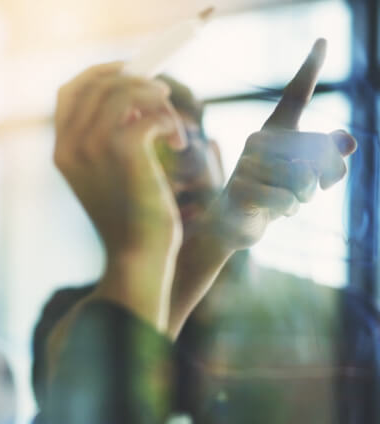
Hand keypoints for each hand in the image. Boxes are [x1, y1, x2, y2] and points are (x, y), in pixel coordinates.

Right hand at [53, 62, 187, 258]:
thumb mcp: (107, 174)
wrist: (136, 256)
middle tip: (161, 94)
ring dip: (156, 99)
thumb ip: (106, 137)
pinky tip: (177, 142)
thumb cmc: (129, 217)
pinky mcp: (124, 153)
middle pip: (97, 83)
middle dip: (134, 79)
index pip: (68, 91)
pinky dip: (169, 120)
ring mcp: (93, 149)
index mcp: (62, 151)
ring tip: (171, 123)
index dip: (99, 73)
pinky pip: (149, 112)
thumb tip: (132, 98)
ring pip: (124, 90)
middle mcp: (70, 147)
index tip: (128, 71)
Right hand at [201, 38, 356, 249]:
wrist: (232, 224)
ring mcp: (246, 164)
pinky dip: (287, 210)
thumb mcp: (305, 176)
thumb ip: (328, 158)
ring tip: (283, 200)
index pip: (296, 95)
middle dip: (321, 178)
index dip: (310, 68)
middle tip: (302, 190)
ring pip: (303, 179)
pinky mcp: (240, 189)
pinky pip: (286, 199)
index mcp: (275, 131)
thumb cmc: (271, 193)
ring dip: (302, 197)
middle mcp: (258, 141)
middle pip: (316, 151)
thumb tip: (348, 142)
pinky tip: (271, 212)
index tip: (322, 41)